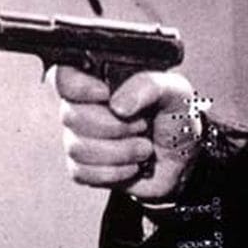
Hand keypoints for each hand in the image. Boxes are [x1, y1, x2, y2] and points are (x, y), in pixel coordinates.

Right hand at [54, 65, 199, 200]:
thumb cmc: (176, 119)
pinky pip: (81, 172)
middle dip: (114, 126)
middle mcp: (85, 107)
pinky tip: (132, 166)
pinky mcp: (83, 167)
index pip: (64, 75)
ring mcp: (81, 137)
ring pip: (77, 147)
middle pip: (71, 115)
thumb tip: (118, 104)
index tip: (104, 94)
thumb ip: (150, 85)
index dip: (78, 86)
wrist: (183, 160)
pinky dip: (114, 172)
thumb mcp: (177, 92)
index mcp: (103, 80)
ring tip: (144, 147)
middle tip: (142, 125)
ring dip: (120, 151)